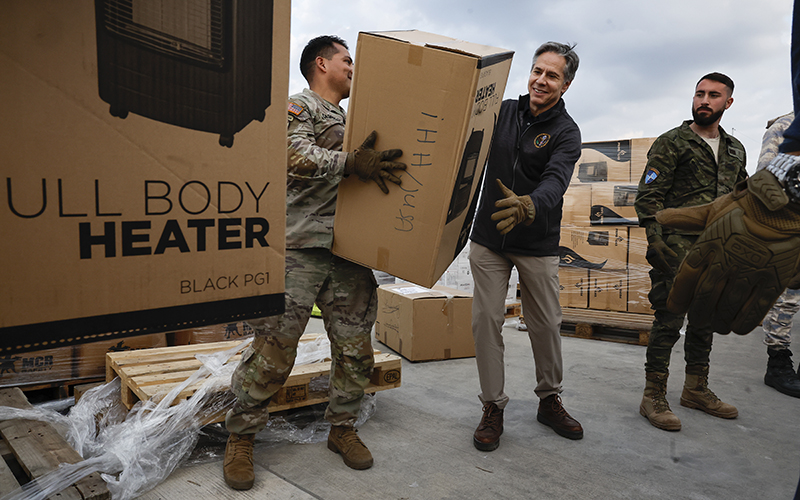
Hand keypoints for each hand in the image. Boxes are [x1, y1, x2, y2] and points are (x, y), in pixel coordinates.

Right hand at [345, 130, 405, 193]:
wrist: (352, 163)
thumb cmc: (359, 154)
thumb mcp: (365, 145)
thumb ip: (371, 139)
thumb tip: (375, 131)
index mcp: (378, 156)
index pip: (388, 154)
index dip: (395, 153)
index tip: (401, 152)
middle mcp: (378, 164)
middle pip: (390, 165)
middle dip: (398, 166)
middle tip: (405, 167)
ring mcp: (376, 171)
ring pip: (387, 175)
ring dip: (393, 179)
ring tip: (400, 182)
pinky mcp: (373, 176)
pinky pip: (379, 183)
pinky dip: (383, 187)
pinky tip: (387, 192)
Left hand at [491, 179, 535, 234]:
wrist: (529, 208)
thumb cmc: (516, 200)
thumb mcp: (510, 194)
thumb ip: (503, 188)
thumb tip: (497, 180)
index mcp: (514, 201)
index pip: (508, 202)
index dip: (502, 203)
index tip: (495, 204)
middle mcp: (515, 209)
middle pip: (508, 212)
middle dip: (500, 215)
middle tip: (492, 217)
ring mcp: (515, 217)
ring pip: (509, 221)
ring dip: (503, 224)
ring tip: (497, 227)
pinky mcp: (515, 222)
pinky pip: (511, 227)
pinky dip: (506, 230)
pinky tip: (501, 232)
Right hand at [645, 236, 677, 274]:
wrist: (652, 242)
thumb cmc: (660, 245)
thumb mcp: (666, 247)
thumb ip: (670, 251)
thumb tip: (676, 256)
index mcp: (657, 252)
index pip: (662, 261)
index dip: (666, 267)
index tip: (670, 270)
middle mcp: (652, 255)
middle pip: (659, 264)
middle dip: (664, 269)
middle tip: (668, 272)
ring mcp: (649, 257)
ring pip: (655, 265)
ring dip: (660, 269)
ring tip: (665, 272)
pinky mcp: (647, 258)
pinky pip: (652, 264)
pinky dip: (656, 267)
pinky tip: (660, 269)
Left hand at [655, 169, 799, 333]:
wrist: (784, 206)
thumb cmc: (747, 207)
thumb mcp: (713, 210)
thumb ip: (687, 218)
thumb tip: (660, 216)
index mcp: (709, 244)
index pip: (687, 275)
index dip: (679, 295)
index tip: (674, 308)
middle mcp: (726, 260)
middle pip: (705, 294)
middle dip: (698, 313)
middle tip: (697, 321)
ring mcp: (750, 271)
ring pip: (728, 305)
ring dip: (719, 320)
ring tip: (716, 325)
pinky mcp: (773, 280)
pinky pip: (756, 307)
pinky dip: (743, 321)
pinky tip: (737, 327)